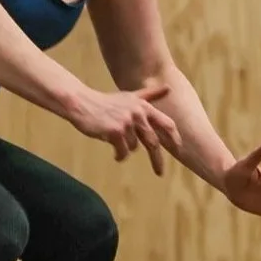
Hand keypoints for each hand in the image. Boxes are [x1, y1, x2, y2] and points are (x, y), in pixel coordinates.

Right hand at [67, 81, 182, 174]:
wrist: (82, 104)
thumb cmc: (106, 102)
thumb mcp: (130, 96)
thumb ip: (150, 94)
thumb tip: (169, 88)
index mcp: (144, 106)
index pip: (167, 123)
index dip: (174, 137)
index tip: (178, 149)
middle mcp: (138, 113)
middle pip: (153, 141)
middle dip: (157, 159)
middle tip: (160, 172)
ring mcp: (127, 122)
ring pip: (133, 147)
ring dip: (126, 149)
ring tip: (115, 142)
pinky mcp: (115, 132)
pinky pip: (123, 152)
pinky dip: (119, 155)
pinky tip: (115, 154)